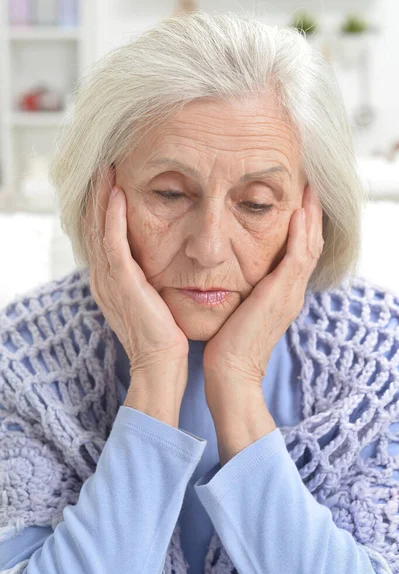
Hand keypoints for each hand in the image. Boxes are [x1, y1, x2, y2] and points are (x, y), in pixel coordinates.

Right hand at [82, 165, 188, 401]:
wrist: (162, 364)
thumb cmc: (164, 336)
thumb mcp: (151, 302)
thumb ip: (148, 281)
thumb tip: (161, 264)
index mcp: (109, 282)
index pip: (101, 237)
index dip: (103, 209)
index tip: (113, 183)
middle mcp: (103, 279)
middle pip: (94, 228)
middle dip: (98, 196)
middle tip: (104, 167)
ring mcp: (109, 281)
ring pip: (99, 230)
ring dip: (102, 198)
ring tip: (107, 169)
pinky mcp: (122, 284)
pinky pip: (113, 243)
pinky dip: (114, 217)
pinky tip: (119, 194)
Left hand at [203, 184, 323, 393]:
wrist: (231, 372)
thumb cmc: (227, 344)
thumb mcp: (239, 310)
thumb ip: (242, 290)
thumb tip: (228, 272)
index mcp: (283, 295)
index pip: (299, 254)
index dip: (302, 228)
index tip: (297, 202)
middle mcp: (292, 292)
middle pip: (310, 246)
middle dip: (312, 216)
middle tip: (310, 188)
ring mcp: (290, 294)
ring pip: (309, 247)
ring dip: (311, 217)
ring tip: (310, 191)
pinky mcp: (281, 295)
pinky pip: (297, 257)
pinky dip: (300, 234)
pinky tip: (298, 212)